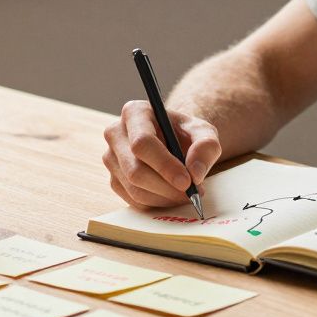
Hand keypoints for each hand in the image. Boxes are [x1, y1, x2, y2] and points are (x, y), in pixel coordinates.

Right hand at [102, 100, 221, 208]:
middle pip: (135, 169)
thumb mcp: (204, 132)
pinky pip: (134, 200)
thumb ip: (206, 146)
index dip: (164, 165)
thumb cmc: (186, 133)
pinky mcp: (114, 179)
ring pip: (134, 188)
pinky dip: (157, 203)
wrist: (175, 141)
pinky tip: (173, 196)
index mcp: (135, 113)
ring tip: (187, 194)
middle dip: (167, 187)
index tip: (187, 181)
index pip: (142, 143)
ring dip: (165, 197)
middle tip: (192, 193)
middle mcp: (116, 133)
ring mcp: (111, 158)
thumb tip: (195, 172)